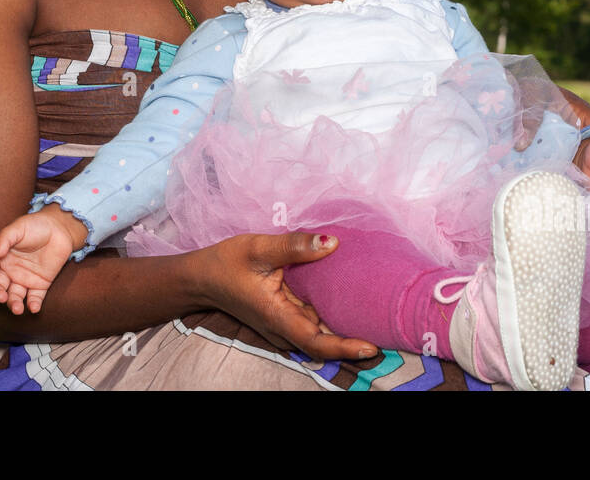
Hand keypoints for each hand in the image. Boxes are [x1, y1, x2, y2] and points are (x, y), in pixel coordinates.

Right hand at [0, 210, 76, 314]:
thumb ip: (5, 239)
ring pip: (15, 295)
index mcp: (1, 258)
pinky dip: (33, 304)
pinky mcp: (40, 284)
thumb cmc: (36, 225)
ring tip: (17, 309)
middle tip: (1, 297)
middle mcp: (10, 271)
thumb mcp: (18, 228)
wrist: (60, 228)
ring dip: (14, 304)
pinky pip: (35, 297)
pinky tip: (33, 308)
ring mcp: (25, 279)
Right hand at [192, 232, 379, 360]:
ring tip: (378, 317)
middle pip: (323, 341)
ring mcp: (283, 323)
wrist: (200, 277)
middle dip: (354, 339)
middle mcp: (283, 326)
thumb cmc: (226, 263)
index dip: (345, 346)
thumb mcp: (258, 248)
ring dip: (344, 328)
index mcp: (277, 316)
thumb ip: (295, 246)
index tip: (372, 347)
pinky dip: (330, 314)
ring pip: (319, 331)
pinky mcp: (283, 314)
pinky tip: (350, 301)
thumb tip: (333, 243)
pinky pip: (311, 319)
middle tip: (390, 331)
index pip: (316, 341)